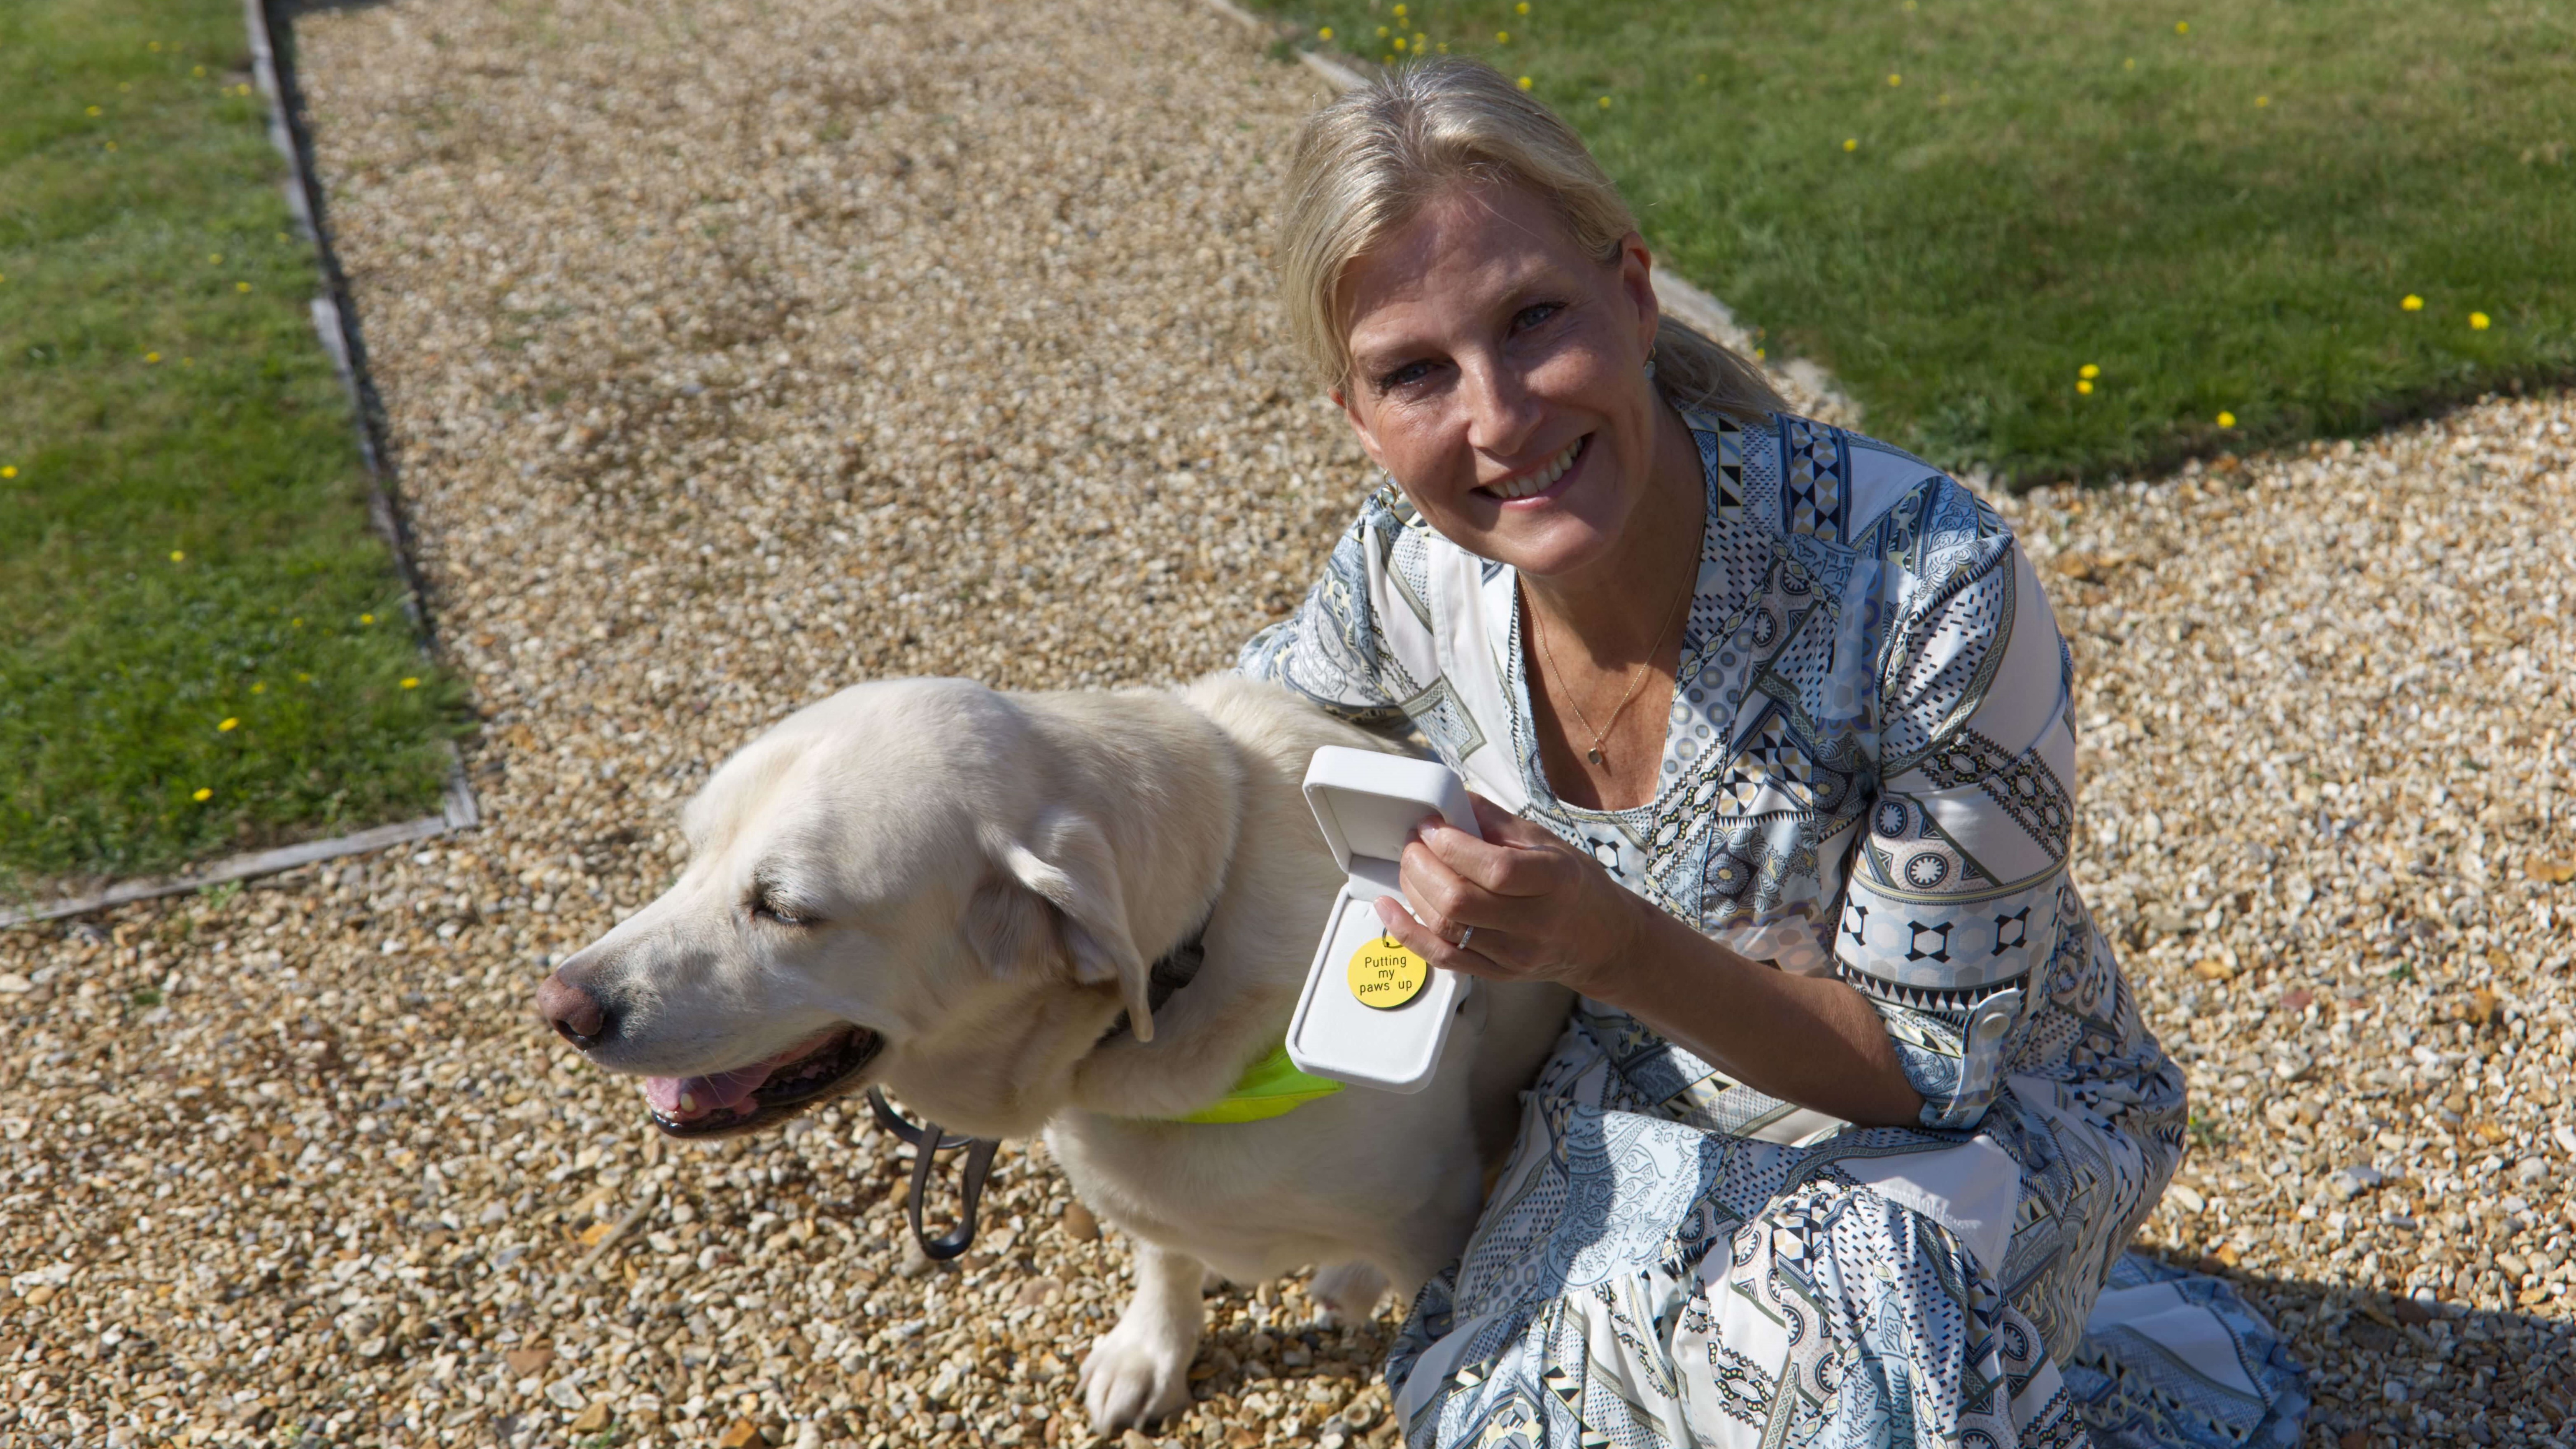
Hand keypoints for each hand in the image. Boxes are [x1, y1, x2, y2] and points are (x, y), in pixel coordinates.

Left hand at [1369, 794, 1645, 999]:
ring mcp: (1514, 955)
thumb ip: (1497, 822)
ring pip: (1446, 928)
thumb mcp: (1548, 842)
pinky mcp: (1495, 973)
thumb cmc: (1574, 886)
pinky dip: (1407, 933)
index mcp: (1554, 881)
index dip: (1451, 845)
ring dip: (1413, 892)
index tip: (1431, 825)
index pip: (1494, 868)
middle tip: (1414, 844)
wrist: (1600, 940)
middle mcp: (1535, 923)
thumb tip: (1451, 799)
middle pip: (1460, 901)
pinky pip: (1441, 957)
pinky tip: (1388, 908)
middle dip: (1422, 867)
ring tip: (1410, 866)